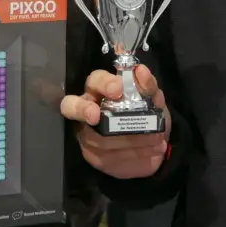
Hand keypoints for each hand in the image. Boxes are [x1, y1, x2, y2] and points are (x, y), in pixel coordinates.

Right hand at [60, 65, 169, 179]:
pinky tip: (152, 150)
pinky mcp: (92, 154)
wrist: (154, 146)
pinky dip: (133, 153)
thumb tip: (141, 71)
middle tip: (95, 116)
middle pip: (70, 105)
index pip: (94, 81)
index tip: (117, 89)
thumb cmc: (148, 116)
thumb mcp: (154, 101)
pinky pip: (106, 156)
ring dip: (128, 139)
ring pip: (96, 136)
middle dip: (82, 109)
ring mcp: (87, 134)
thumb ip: (148, 87)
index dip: (102, 84)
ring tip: (155, 138)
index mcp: (102, 91)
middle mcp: (88, 109)